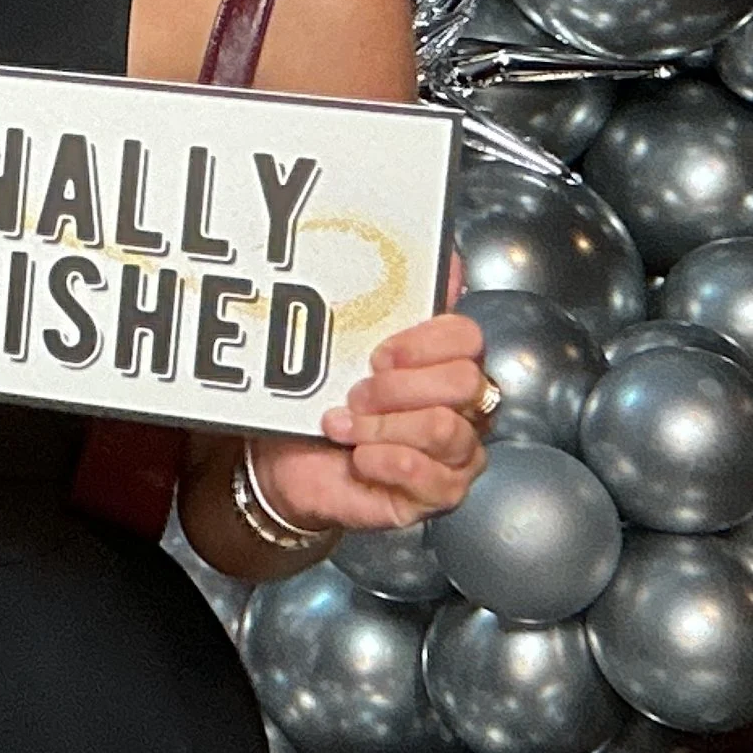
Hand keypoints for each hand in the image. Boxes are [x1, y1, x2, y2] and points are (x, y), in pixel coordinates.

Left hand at [252, 308, 489, 533]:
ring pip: (444, 428)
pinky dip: (385, 461)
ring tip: (345, 427)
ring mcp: (456, 454)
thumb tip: (444, 257)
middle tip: (355, 396)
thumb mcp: (341, 345)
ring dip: (381, 426)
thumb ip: (389, 300)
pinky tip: (359, 458)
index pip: (467, 337)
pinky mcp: (438, 495)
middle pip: (464, 382)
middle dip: (395, 388)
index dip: (420, 342)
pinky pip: (433, 477)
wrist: (285, 459)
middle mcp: (462, 408)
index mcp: (443, 363)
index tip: (376, 354)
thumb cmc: (318, 401)